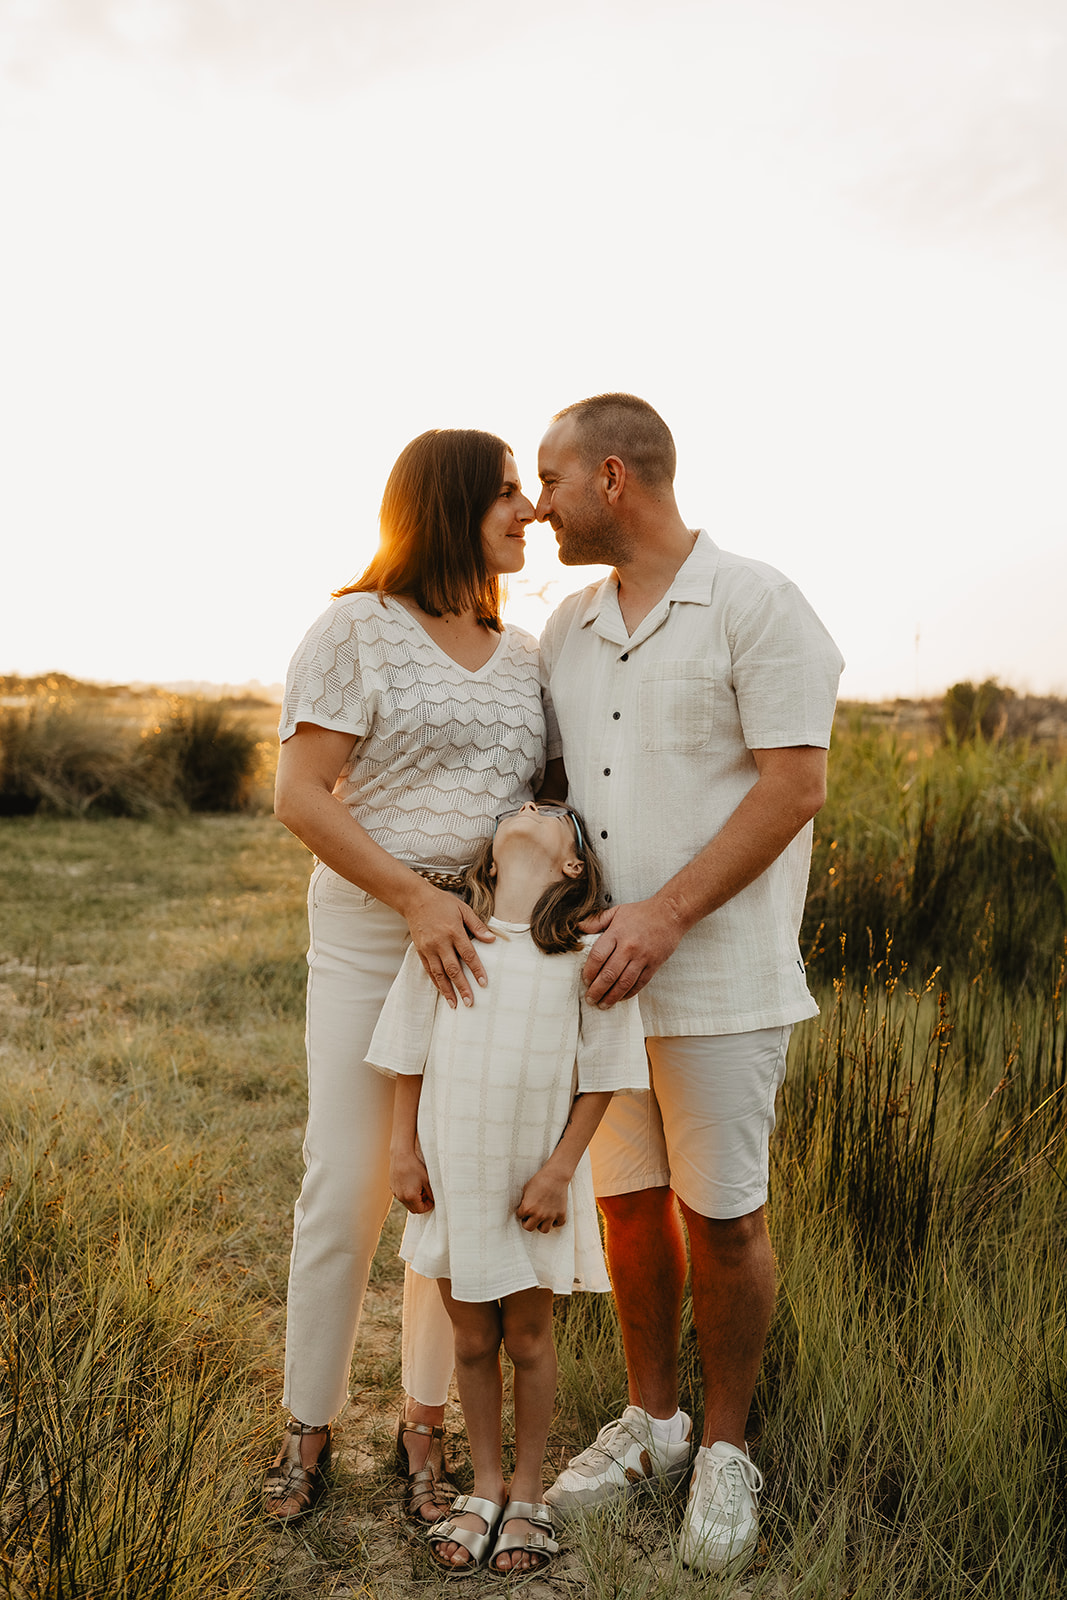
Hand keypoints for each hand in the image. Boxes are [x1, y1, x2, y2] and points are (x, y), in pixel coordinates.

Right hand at [390, 1149, 434, 1213]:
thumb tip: (434, 1200)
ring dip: (414, 1200)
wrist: (401, 1156)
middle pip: (413, 1209)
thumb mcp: (426, 1180)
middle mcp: (401, 1197)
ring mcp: (396, 1193)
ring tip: (420, 1188)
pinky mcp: (393, 1188)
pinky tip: (412, 1183)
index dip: (428, 1206)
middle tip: (427, 1195)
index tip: (432, 1199)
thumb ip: (431, 1193)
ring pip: (407, 1203)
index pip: (421, 1210)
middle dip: (421, 1205)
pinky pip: (401, 1196)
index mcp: (411, 1197)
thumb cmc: (415, 1166)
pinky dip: (407, 1195)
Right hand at [405, 885, 494, 1009]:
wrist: (415, 900)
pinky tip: (443, 992)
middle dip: (462, 987)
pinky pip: (429, 970)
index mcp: (453, 931)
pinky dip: (436, 982)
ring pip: (439, 974)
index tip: (483, 983)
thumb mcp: (463, 909)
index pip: (468, 955)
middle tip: (470, 1002)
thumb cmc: (442, 903)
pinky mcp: (420, 951)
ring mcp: (428, 948)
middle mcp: (440, 942)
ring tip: (455, 1004)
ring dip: (447, 990)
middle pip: (453, 969)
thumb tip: (492, 940)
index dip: (476, 970)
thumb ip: (477, 926)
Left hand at [516, 1166, 568, 1231]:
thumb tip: (523, 1209)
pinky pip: (558, 1224)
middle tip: (530, 1216)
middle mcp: (538, 1214)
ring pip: (544, 1230)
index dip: (522, 1211)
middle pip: (529, 1228)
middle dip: (528, 1222)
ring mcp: (551, 1216)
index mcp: (527, 1208)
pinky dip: (555, 1221)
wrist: (555, 1175)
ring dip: (541, 1224)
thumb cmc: (540, 1179)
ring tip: (542, 1218)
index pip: (520, 1216)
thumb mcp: (526, 1189)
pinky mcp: (561, 1214)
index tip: (525, 1207)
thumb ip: (524, 1202)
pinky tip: (553, 1215)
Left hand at [580, 899, 683, 1007]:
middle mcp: (628, 947)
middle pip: (609, 974)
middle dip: (597, 990)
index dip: (589, 971)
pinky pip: (639, 984)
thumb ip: (597, 920)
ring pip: (624, 983)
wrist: (670, 914)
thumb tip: (579, 926)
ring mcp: (642, 958)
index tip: (585, 980)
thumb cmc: (641, 912)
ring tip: (603, 1004)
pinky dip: (629, 993)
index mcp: (616, 933)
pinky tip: (620, 998)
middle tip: (590, 999)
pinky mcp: (653, 965)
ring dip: (611, 996)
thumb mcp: (617, 911)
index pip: (597, 956)